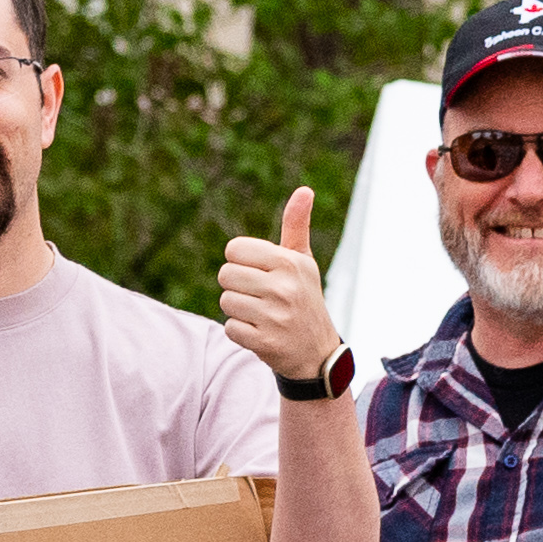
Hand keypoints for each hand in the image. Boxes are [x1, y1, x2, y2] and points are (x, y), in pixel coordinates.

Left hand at [219, 191, 334, 389]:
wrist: (316, 351)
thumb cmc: (303, 296)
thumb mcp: (303, 261)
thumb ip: (296, 226)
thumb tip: (303, 190)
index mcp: (290, 262)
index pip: (234, 250)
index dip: (240, 261)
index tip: (257, 272)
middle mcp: (284, 287)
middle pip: (225, 275)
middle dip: (237, 286)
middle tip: (260, 296)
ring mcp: (275, 316)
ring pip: (225, 301)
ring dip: (238, 309)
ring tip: (262, 314)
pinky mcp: (265, 342)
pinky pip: (230, 327)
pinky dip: (240, 331)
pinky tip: (261, 331)